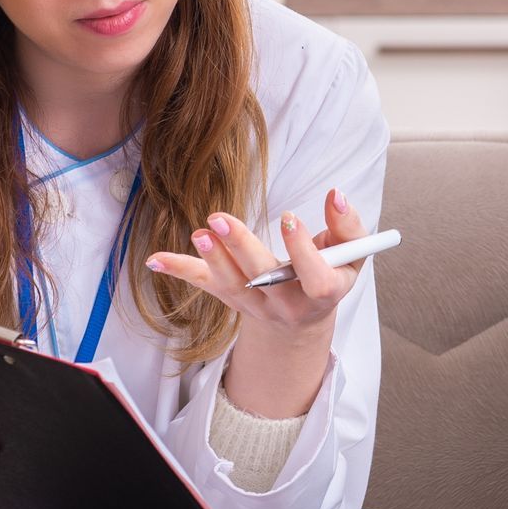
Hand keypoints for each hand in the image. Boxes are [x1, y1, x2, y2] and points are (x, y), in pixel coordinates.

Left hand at [146, 188, 368, 338]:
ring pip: (232, 285)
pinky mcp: (232, 298)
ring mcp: (256, 305)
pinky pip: (205, 285)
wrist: (305, 313)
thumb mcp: (352, 254)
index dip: (302, 250)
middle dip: (240, 249)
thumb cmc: (331, 272)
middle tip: (219, 220)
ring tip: (200, 233)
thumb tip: (336, 195)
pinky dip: (180, 271)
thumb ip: (349, 226)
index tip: (289, 218)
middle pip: (264, 280)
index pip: (314, 278)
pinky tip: (156, 260)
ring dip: (212, 259)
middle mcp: (287, 305)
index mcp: (322, 293)